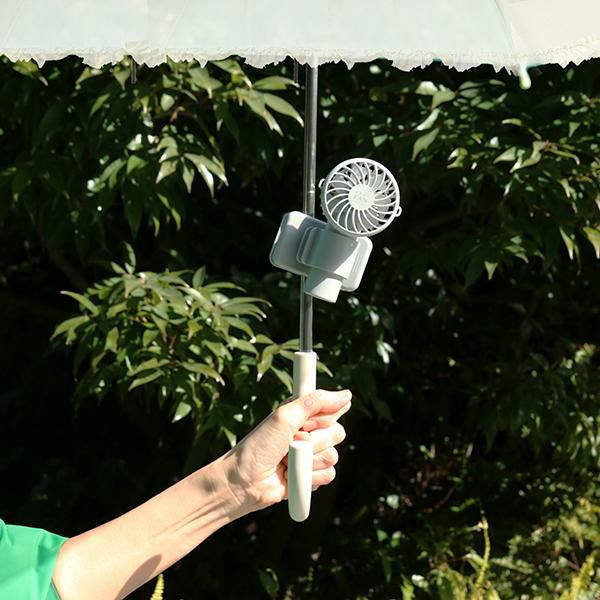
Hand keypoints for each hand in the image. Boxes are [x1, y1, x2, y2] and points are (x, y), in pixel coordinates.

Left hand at [215, 389, 351, 515]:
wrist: (244, 482)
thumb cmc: (259, 446)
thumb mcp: (285, 416)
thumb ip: (315, 402)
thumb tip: (346, 395)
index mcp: (303, 413)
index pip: (332, 407)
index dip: (324, 416)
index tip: (306, 422)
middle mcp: (309, 432)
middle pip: (337, 432)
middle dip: (316, 440)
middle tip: (293, 442)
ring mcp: (311, 455)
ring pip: (333, 456)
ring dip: (310, 460)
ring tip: (287, 460)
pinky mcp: (311, 476)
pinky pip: (329, 475)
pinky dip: (311, 477)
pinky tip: (292, 475)